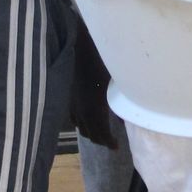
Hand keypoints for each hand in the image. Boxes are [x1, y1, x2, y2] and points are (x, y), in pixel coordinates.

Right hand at [69, 32, 118, 149]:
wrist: (74, 44)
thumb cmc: (98, 59)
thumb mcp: (115, 80)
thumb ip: (121, 99)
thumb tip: (125, 112)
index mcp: (94, 109)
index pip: (101, 135)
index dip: (108, 143)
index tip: (116, 147)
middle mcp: (81, 111)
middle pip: (89, 134)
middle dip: (100, 140)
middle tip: (110, 141)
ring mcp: (71, 104)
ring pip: (80, 126)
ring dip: (90, 132)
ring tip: (100, 132)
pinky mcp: (66, 96)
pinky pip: (73, 117)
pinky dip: (81, 122)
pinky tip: (86, 117)